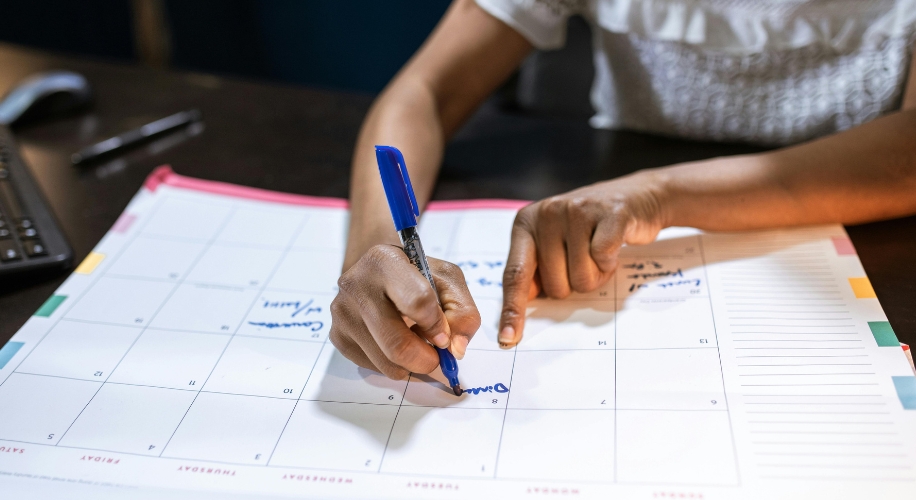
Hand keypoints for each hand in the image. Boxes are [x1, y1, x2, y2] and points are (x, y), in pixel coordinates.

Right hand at [330, 245, 481, 378]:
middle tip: (437, 358)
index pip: (418, 302)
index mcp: (384, 261)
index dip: (437, 326)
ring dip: (410, 365)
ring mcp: (343, 312)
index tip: (444, 335)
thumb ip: (462, 312)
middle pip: (396, 344)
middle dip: (426, 359)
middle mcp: (356, 285)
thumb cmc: (415, 275)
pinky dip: (392, 364)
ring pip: (385, 362)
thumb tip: (456, 349)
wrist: (376, 272)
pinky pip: (373, 367)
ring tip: (416, 344)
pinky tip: (395, 342)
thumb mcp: (447, 280)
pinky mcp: (337, 335)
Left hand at [498, 172, 666, 346]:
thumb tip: (520, 307)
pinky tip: (613, 247)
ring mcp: (577, 210)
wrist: (635, 197)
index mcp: (525, 223)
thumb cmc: (588, 230)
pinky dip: (611, 263)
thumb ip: (534, 270)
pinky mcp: (609, 213)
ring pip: (581, 278)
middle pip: (555, 286)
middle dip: (574, 284)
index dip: (513, 309)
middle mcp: (546, 213)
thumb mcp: (553, 243)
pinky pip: (603, 259)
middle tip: (585, 259)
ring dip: (596, 275)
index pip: (515, 275)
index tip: (508, 339)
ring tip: (599, 252)